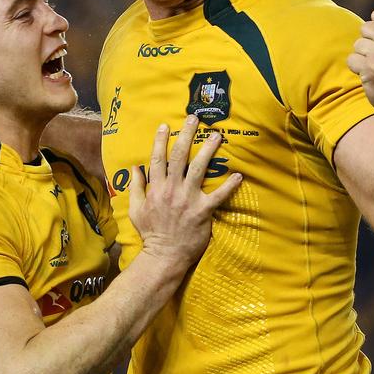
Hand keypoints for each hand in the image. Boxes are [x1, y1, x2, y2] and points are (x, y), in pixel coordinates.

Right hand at [129, 116, 241, 270]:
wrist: (163, 255)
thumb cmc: (150, 233)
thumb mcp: (136, 209)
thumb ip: (136, 187)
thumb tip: (135, 167)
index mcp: (156, 188)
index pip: (158, 158)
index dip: (160, 140)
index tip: (165, 125)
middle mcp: (172, 189)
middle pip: (179, 156)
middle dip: (186, 135)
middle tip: (194, 119)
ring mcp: (188, 199)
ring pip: (199, 168)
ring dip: (208, 150)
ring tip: (217, 136)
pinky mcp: (202, 211)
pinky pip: (218, 196)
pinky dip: (229, 186)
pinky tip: (239, 176)